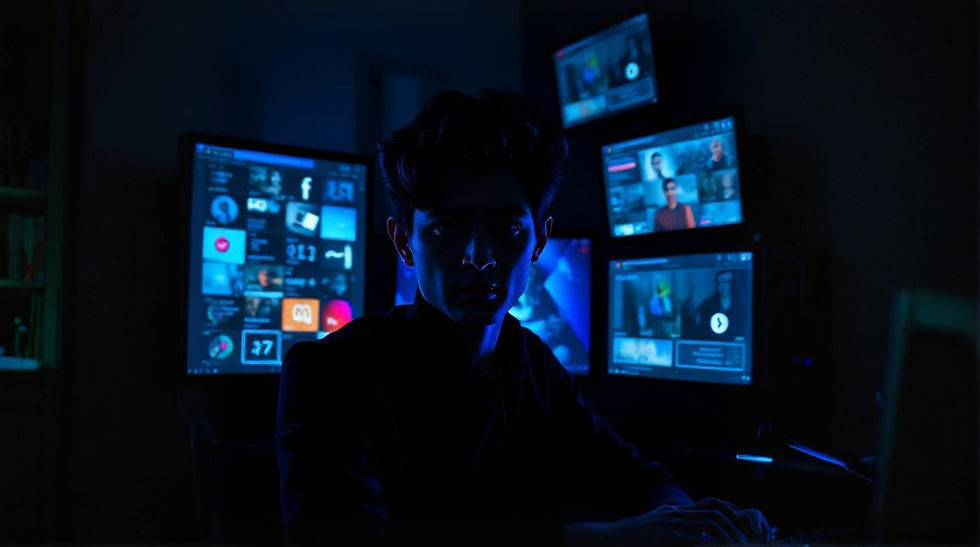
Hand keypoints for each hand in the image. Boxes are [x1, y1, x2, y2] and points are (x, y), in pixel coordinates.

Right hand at [564, 497, 771, 545]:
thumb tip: (692, 537)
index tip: (742, 522)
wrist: (612, 537)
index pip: (709, 503)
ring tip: (738, 544)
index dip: (729, 511)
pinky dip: (711, 540)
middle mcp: (676, 513)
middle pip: (714, 508)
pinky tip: (719, 546)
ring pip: (710, 520)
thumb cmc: (633, 538)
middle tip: (747, 534)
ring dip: (727, 532)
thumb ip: (673, 531)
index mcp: (675, 512)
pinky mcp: (669, 534)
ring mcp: (673, 522)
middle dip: (734, 520)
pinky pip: (696, 535)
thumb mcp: (656, 530)